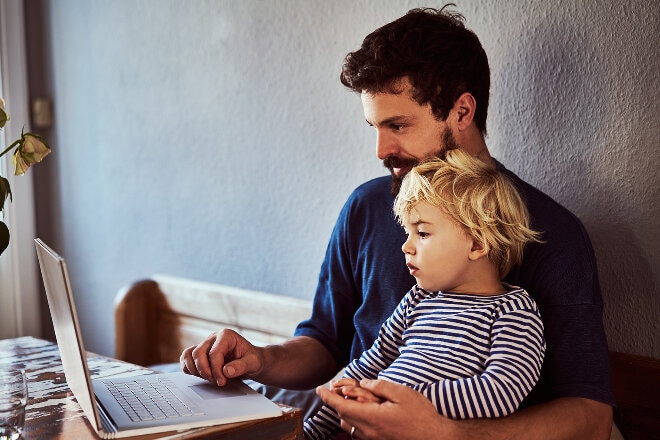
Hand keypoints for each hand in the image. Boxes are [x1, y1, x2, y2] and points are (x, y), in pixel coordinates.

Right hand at [180, 328, 263, 385]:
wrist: (250, 361)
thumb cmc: (252, 360)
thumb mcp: (253, 363)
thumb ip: (242, 366)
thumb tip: (226, 371)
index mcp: (226, 335)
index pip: (214, 353)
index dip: (216, 370)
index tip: (222, 382)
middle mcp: (213, 337)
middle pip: (198, 353)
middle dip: (204, 371)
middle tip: (216, 382)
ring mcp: (204, 344)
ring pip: (188, 355)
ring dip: (195, 370)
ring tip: (209, 379)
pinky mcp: (200, 352)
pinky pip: (186, 359)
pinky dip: (189, 369)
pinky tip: (201, 376)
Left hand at [317, 379, 454, 439]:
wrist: (434, 438)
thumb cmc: (420, 415)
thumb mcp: (402, 393)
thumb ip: (380, 386)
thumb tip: (364, 383)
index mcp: (372, 417)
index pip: (341, 406)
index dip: (328, 397)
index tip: (319, 389)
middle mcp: (368, 431)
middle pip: (342, 416)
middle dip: (336, 402)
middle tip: (335, 389)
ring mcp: (373, 439)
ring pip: (348, 426)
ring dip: (345, 412)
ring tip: (349, 399)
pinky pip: (357, 432)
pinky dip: (354, 420)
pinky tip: (362, 412)